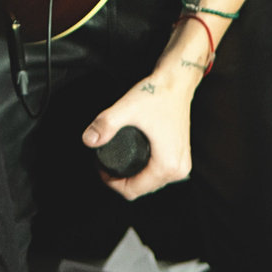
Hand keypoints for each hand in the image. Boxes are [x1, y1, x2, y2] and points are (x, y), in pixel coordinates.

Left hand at [82, 60, 198, 200]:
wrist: (177, 80)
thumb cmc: (158, 93)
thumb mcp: (127, 108)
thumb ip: (106, 124)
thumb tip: (89, 140)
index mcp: (167, 165)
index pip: (134, 191)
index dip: (112, 183)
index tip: (100, 168)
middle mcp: (178, 169)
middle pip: (142, 189)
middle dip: (120, 180)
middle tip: (105, 164)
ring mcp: (182, 164)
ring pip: (150, 183)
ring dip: (132, 176)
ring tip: (116, 162)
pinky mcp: (180, 156)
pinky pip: (158, 174)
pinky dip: (144, 170)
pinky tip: (133, 161)